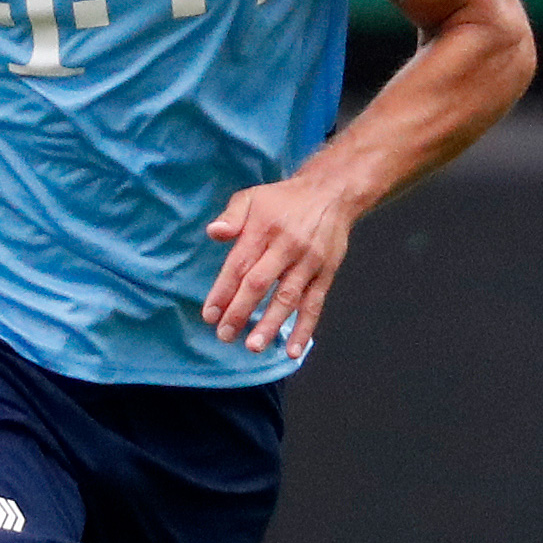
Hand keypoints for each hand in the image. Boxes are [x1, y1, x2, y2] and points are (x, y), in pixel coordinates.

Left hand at [202, 177, 362, 356]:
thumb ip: (231, 216)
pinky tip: (292, 350)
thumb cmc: (284, 200)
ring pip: (288, 297)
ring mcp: (309, 261)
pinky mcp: (326, 273)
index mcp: (264, 228)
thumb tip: (214, 233)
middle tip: (225, 335)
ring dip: (270, 324)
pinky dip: (304, 329)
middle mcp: (287, 246)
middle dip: (240, 312)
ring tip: (254, 346)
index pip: (239, 265)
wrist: (332, 192)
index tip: (209, 315)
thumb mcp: (252, 197)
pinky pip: (314, 304)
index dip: (223, 292)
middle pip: (260, 283)